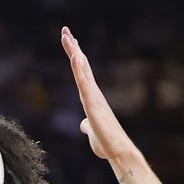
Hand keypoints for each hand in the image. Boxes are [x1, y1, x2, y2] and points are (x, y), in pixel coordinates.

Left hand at [60, 26, 139, 163]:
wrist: (118, 153)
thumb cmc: (106, 144)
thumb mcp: (92, 132)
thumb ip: (87, 126)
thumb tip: (84, 124)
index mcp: (91, 98)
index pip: (81, 73)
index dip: (75, 57)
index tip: (70, 42)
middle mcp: (93, 94)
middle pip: (81, 65)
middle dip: (73, 48)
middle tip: (65, 31)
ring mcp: (93, 98)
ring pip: (82, 70)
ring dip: (74, 53)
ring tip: (67, 36)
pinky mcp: (93, 105)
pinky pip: (84, 84)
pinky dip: (79, 70)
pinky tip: (75, 57)